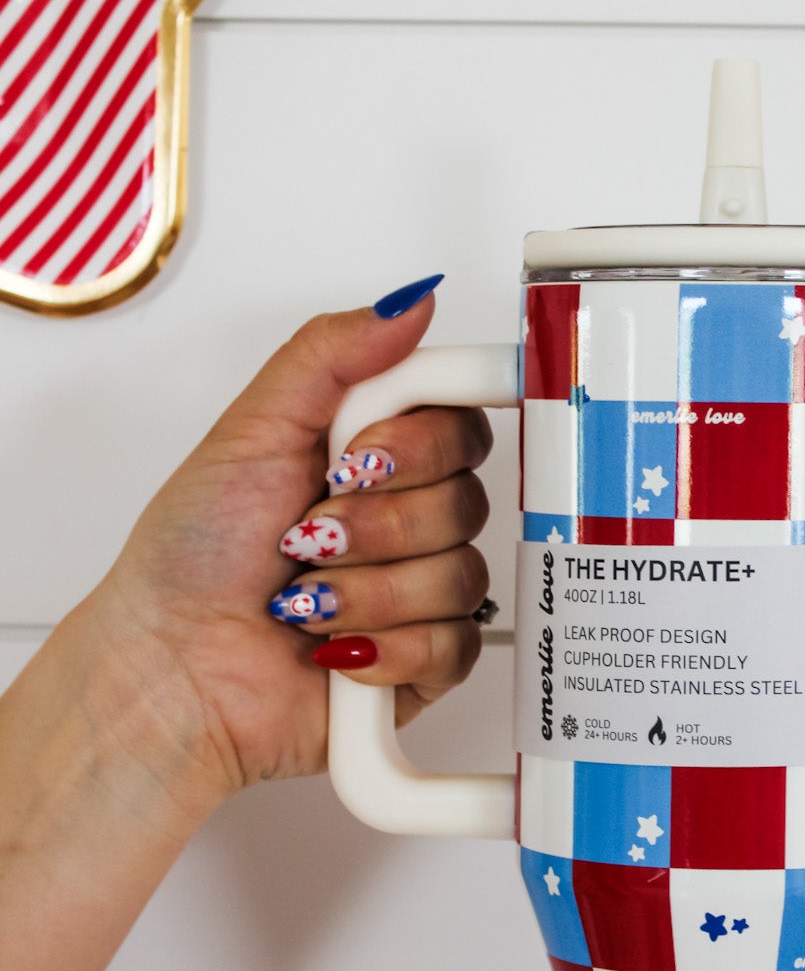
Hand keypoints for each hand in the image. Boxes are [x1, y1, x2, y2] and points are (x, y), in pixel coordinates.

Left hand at [75, 278, 491, 800]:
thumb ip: (332, 354)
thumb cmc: (192, 557)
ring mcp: (417, 592)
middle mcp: (403, 518)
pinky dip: (385, 646)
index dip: (421, 442)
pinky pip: (454, 645)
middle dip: (376, 520)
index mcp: (373, 456)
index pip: (460, 422)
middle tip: (309, 531)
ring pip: (460, 574)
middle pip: (468, 498)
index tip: (360, 454)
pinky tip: (335, 647)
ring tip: (305, 599)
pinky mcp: (423, 664)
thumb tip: (411, 303)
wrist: (170, 667)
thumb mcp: (252, 429)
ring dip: (367, 589)